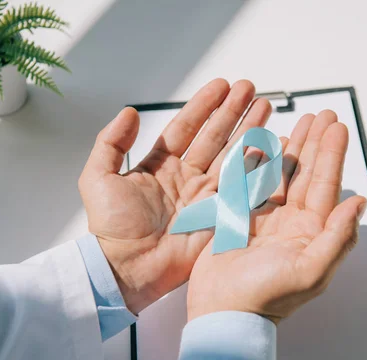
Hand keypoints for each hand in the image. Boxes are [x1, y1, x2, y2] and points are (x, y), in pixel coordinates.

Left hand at [79, 79, 271, 313]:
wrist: (128, 268)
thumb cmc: (111, 229)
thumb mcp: (98, 178)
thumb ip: (111, 143)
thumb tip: (129, 113)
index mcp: (160, 166)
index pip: (187, 127)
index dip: (204, 106)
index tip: (222, 85)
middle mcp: (186, 178)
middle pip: (215, 137)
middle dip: (233, 112)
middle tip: (250, 89)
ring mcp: (205, 196)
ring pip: (232, 156)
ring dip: (249, 131)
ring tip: (264, 108)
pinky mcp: (219, 214)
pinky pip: (241, 185)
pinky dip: (257, 166)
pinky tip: (269, 146)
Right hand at [187, 110, 366, 323]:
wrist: (223, 311)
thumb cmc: (267, 296)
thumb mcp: (311, 271)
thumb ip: (338, 237)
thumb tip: (358, 203)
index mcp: (312, 233)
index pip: (326, 186)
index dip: (332, 155)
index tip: (336, 127)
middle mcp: (292, 224)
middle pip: (307, 175)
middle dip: (316, 144)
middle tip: (323, 116)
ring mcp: (266, 220)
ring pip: (282, 175)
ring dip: (292, 149)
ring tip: (300, 123)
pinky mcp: (241, 219)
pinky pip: (253, 184)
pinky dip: (259, 163)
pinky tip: (267, 146)